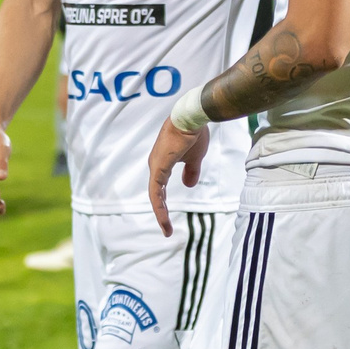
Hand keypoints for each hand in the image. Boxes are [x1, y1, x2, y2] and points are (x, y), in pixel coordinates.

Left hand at [146, 117, 210, 236]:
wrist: (192, 119)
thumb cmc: (193, 134)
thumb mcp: (194, 158)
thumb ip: (191, 172)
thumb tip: (188, 186)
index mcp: (163, 163)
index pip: (161, 188)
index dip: (164, 203)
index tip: (168, 217)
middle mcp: (156, 165)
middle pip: (156, 194)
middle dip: (162, 213)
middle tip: (166, 229)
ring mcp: (155, 166)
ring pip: (155, 195)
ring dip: (160, 213)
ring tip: (166, 229)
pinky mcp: (158, 168)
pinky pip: (156, 192)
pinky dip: (159, 206)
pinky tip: (163, 217)